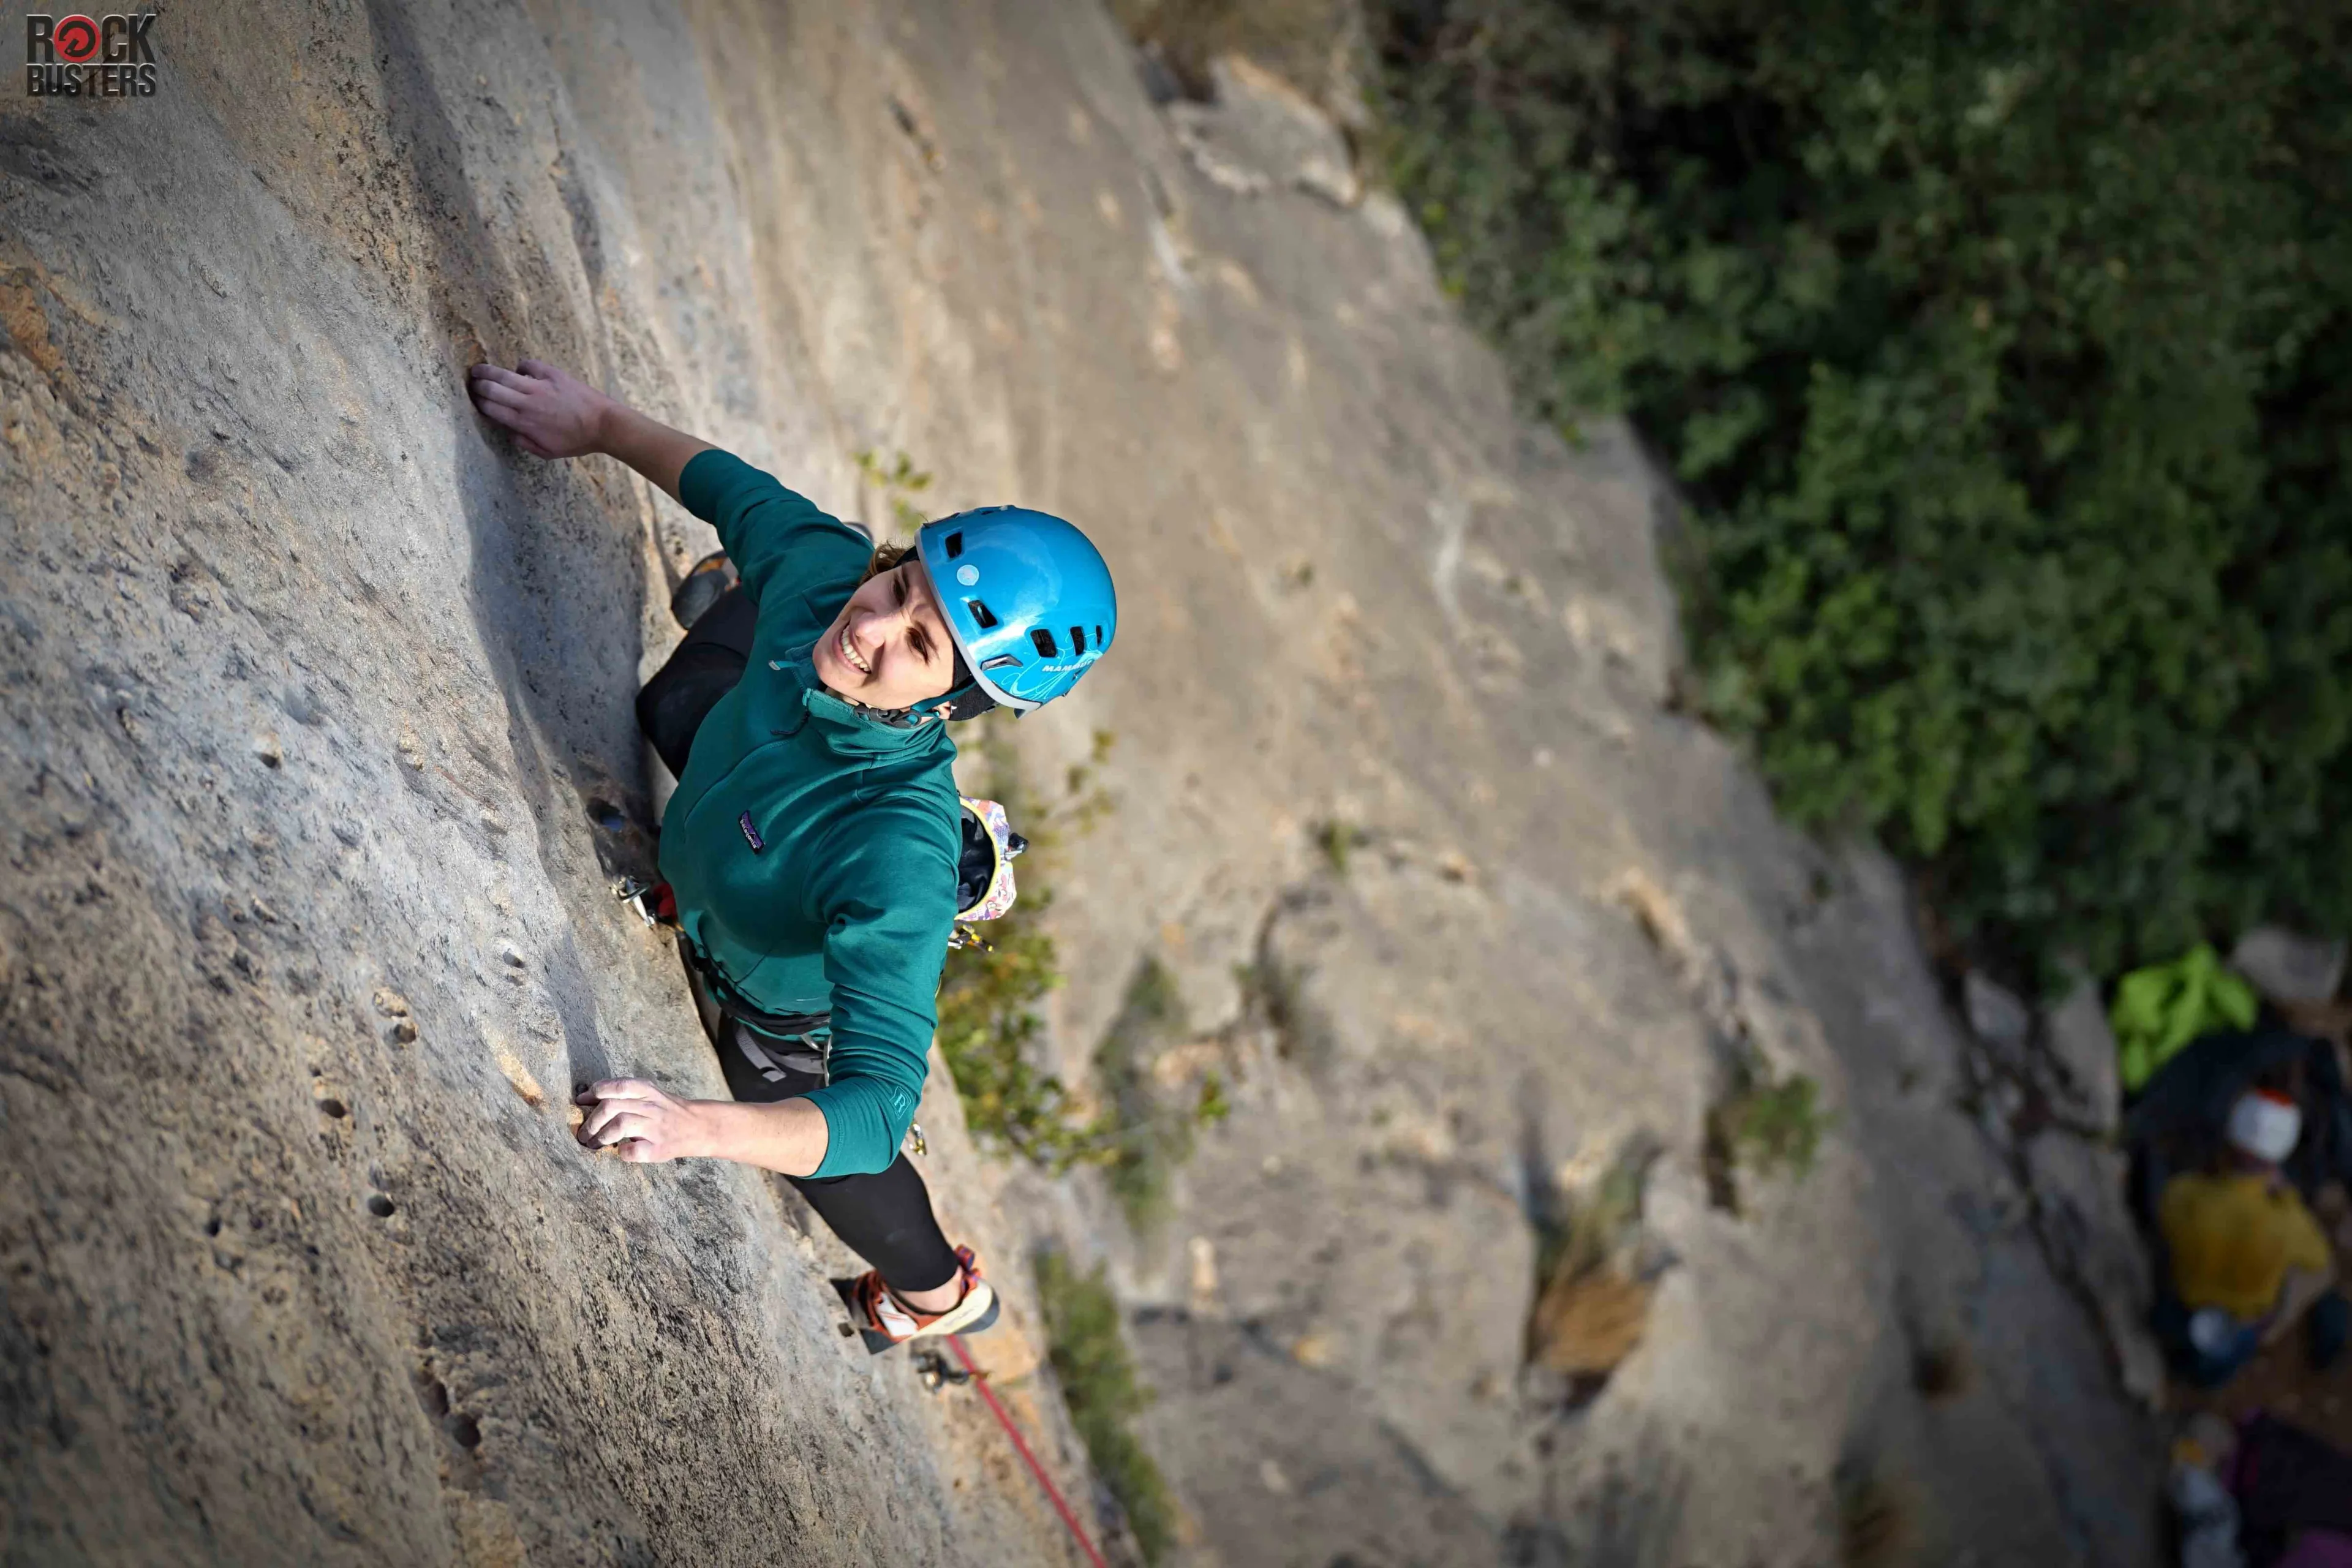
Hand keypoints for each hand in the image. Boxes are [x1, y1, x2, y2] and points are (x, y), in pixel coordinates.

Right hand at [467, 358, 610, 459]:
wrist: (603, 424)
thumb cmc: (577, 441)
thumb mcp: (548, 452)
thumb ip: (525, 443)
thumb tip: (510, 431)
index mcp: (524, 423)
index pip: (491, 409)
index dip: (479, 403)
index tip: (473, 399)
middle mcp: (527, 403)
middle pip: (492, 389)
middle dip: (478, 385)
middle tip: (471, 383)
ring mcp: (539, 386)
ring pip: (504, 375)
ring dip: (487, 371)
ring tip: (477, 370)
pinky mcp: (553, 374)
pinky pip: (529, 365)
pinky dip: (521, 367)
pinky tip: (520, 371)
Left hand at [574, 1078, 707, 1162]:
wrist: (700, 1127)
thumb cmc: (667, 1111)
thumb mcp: (650, 1094)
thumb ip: (626, 1095)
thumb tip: (588, 1098)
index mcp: (647, 1091)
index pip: (617, 1086)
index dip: (594, 1092)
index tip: (581, 1101)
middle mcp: (651, 1106)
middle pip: (612, 1107)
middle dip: (591, 1121)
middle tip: (583, 1133)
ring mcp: (656, 1127)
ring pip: (620, 1125)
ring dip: (600, 1137)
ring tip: (593, 1144)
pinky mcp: (659, 1148)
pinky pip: (634, 1151)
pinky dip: (623, 1153)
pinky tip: (622, 1152)